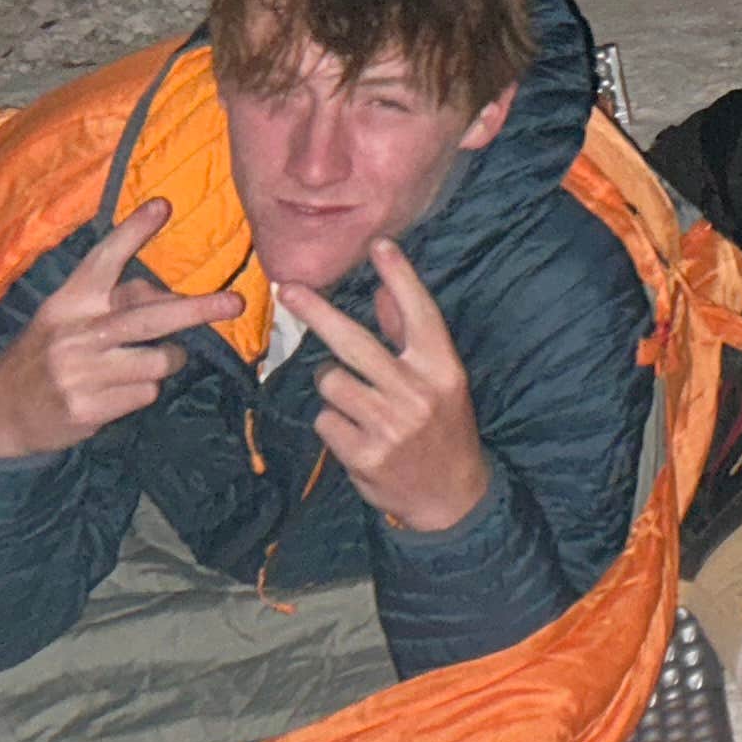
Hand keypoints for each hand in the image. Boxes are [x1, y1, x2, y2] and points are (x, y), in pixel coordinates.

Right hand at [0, 202, 247, 461]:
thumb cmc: (49, 354)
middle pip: (149, 317)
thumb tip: (169, 294)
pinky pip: (146, 394)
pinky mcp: (88, 408)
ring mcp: (80, 373)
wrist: (0, 412)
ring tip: (143, 364)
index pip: (102, 260)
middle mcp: (74, 333)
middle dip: (198, 309)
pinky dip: (142, 392)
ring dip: (166, 361)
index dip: (132, 232)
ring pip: (159, 361)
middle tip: (235, 303)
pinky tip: (115, 394)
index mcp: (68, 302)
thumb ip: (115, 301)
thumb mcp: (68, 319)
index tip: (162, 205)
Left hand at [283, 240, 492, 536]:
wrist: (451, 497)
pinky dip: (333, 424)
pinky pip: (324, 419)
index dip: (400, 276)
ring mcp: (390, 425)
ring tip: (357, 404)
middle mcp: (418, 393)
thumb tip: (383, 292)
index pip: (420, 314)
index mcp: (443, 369)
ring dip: (333, 388)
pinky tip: (356, 436)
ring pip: (329, 382)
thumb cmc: (442, 428)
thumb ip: (408, 337)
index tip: (379, 244)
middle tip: (290, 291)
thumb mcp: (438, 381)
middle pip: (355, 342)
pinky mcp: (364, 454)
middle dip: (318, 313)